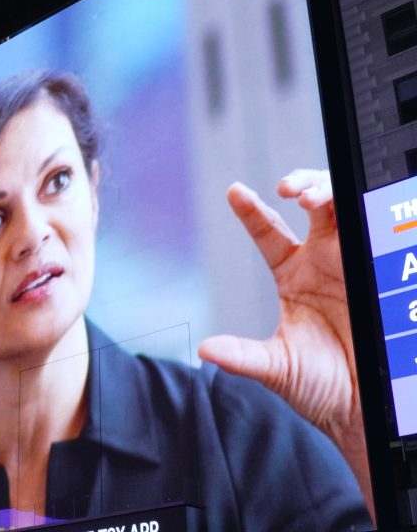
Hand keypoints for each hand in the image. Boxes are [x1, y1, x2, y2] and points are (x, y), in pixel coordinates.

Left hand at [198, 169, 371, 517]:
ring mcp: (358, 264)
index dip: (251, 211)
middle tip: (289, 190)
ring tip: (312, 198)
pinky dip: (374, 213)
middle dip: (305, 185)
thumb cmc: (322, 387)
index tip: (235, 192)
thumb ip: (242, 356)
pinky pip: (384, 235)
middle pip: (316, 206)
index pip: (268, 233)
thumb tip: (205, 350)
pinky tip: (360, 207)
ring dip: (332, 193)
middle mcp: (325, 263)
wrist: (366, 408)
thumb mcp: (277, 368)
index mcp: (295, 276)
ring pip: (348, 211)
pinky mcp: (387, 274)